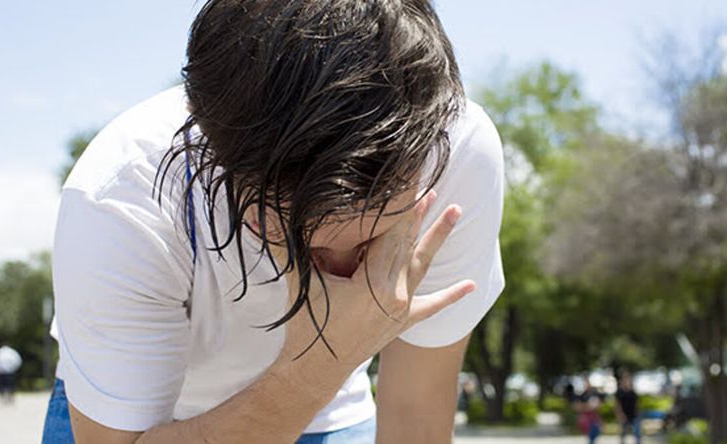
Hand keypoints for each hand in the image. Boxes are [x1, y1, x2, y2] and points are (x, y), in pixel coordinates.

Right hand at [276, 191, 476, 369]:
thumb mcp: (299, 283)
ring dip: (438, 238)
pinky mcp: (402, 322)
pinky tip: (471, 286)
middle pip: (407, 244)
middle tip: (433, 183)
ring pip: (422, 265)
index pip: (389, 234)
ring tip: (457, 211)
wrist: (314, 371)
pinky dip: (450, 296)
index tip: (411, 180)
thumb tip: (256, 217)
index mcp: (372, 284)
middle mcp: (394, 295)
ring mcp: (401, 309)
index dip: (399, 205)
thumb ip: (284, 247)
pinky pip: (431, 306)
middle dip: (419, 212)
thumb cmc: (305, 327)